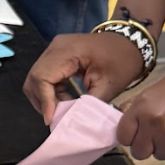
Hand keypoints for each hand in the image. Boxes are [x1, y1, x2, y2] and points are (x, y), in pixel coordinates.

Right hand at [23, 32, 145, 123]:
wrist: (130, 43)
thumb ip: (87, 105)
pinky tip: (66, 100)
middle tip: (57, 117)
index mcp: (67, 51)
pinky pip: (45, 76)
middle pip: (34, 78)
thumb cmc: (122, 61)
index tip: (52, 119)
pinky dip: (51, 92)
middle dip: (42, 101)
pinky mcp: (57, 55)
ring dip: (46, 97)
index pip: (42, 77)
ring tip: (64, 108)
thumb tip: (70, 121)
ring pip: (36, 78)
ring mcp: (55, 49)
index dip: (44, 100)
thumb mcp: (108, 86)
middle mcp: (55, 47)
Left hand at [117, 65, 164, 160]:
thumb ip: (138, 105)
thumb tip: (121, 116)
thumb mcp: (158, 88)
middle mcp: (155, 124)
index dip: (130, 135)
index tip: (136, 133)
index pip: (123, 136)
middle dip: (147, 145)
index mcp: (144, 107)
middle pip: (139, 152)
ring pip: (160, 155)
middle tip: (158, 134)